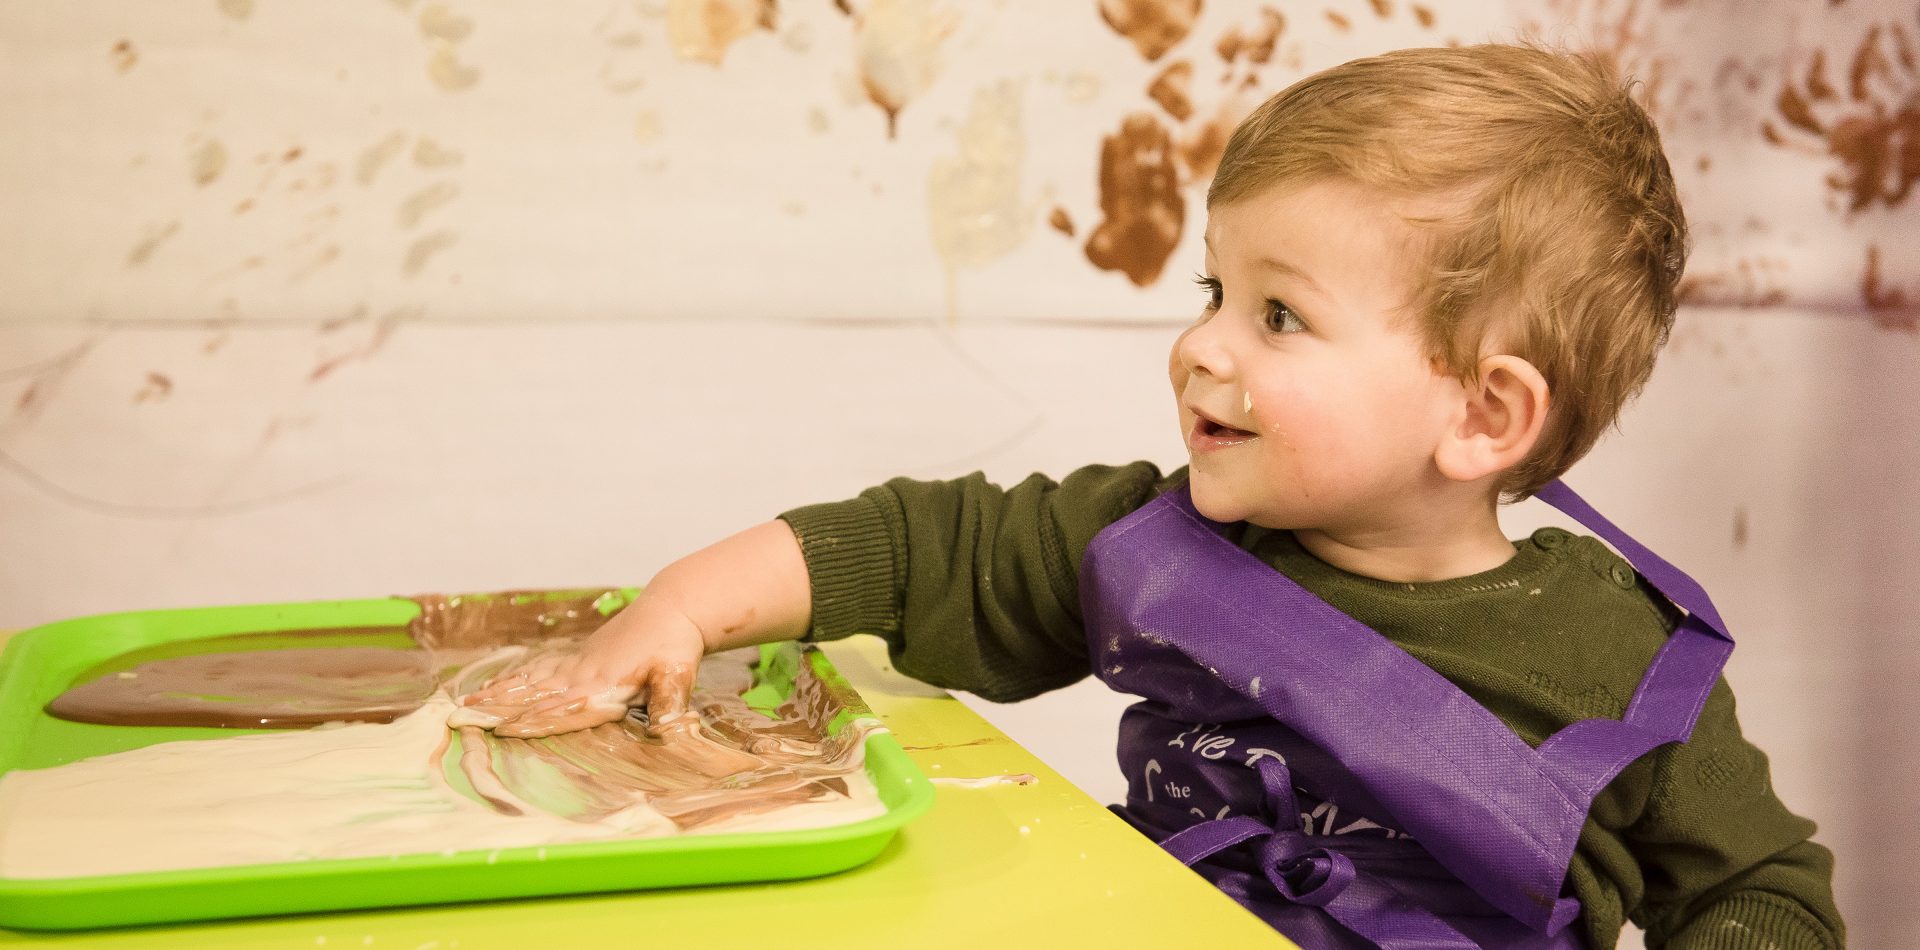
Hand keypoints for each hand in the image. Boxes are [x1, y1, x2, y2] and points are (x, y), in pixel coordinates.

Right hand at [451, 598, 705, 737]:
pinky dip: (516, 677)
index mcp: (602, 685)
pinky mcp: (578, 658)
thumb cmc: (675, 647)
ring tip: (467, 704)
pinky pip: (540, 668)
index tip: (504, 730)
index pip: (562, 708)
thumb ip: (668, 704)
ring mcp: (577, 664)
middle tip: (465, 720)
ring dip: (499, 694)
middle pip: (535, 695)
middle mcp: (582, 675)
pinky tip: (498, 683)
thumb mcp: (677, 676)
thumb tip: (668, 729)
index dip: (534, 720)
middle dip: (501, 708)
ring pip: (531, 681)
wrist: (672, 609)